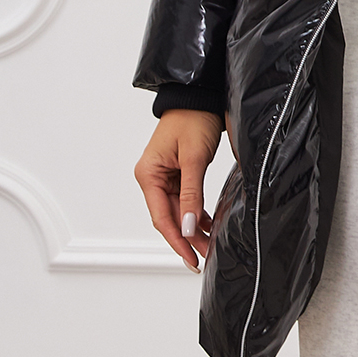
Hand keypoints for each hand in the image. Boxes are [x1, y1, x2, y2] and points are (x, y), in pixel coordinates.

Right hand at [134, 110, 223, 271]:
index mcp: (148, 175)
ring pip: (178, 212)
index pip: (161, 217)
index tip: (191, 258)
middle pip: (169, 217)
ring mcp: (164, 177)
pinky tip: (207, 226)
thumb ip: (191, 195)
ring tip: (209, 246)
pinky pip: (185, 201)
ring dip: (193, 229)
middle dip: (187, 238)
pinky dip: (196, 214)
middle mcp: (152, 178)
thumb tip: (188, 226)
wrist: (198, 98)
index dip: (177, 241)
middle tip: (204, 257)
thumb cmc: (192, 120)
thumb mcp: (194, 159)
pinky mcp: (177, 175)